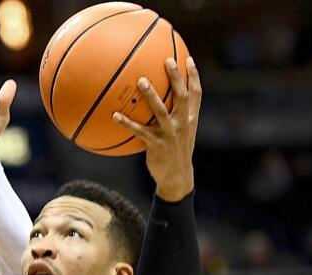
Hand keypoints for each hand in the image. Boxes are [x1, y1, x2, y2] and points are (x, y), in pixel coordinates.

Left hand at [112, 56, 201, 200]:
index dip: (194, 76)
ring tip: (141, 80)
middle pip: (181, 96)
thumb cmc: (176, 152)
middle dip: (176, 77)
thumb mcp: (183, 133)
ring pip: (161, 111)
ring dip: (151, 95)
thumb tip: (163, 98)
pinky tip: (114, 115)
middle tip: (167, 60)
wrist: (178, 178)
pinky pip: (140, 131)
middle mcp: (183, 124)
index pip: (196, 94)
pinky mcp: (157, 145)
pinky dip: (127, 123)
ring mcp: (170, 134)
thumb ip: (177, 116)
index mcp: (191, 119)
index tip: (188, 59)